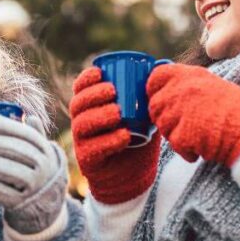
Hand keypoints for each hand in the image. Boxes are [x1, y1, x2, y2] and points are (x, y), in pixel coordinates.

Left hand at [0, 114, 67, 234]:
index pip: (26, 135)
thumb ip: (34, 136)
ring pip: (6, 170)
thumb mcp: (41, 154)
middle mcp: (44, 168)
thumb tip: (29, 116)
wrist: (45, 206)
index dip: (6, 126)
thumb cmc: (35, 172)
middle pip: (14, 151)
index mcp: (46, 151)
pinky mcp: (20, 203)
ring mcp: (33, 186)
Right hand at [69, 66, 160, 203]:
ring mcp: (82, 142)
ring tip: (118, 113)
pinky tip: (124, 136)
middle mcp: (82, 122)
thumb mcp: (143, 114)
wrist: (135, 174)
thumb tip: (161, 66)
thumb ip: (148, 94)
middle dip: (93, 95)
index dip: (85, 79)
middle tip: (113, 91)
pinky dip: (109, 141)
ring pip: (82, 124)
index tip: (100, 72)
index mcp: (91, 107)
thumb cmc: (138, 138)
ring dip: (99, 116)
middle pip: (77, 104)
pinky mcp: (88, 160)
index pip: (80, 89)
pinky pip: (93, 149)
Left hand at [146, 63, 239, 166]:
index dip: (154, 90)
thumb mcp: (212, 85)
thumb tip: (165, 91)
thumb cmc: (237, 110)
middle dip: (165, 118)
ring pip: (162, 126)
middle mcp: (181, 89)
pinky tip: (202, 146)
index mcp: (189, 75)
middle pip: (154, 105)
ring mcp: (179, 111)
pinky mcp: (181, 133)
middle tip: (184, 125)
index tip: (161, 99)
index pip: (155, 76)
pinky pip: (174, 144)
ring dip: (176, 134)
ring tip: (198, 135)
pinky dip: (186, 150)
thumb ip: (187, 85)